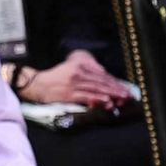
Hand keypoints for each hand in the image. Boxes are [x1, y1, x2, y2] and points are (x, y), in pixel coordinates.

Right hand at [17, 50, 132, 106]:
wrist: (37, 84)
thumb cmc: (56, 77)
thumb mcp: (71, 66)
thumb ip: (87, 70)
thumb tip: (105, 79)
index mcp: (80, 64)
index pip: (101, 74)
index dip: (115, 82)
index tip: (125, 89)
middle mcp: (78, 72)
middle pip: (101, 81)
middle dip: (116, 90)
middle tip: (128, 96)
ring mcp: (73, 83)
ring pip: (96, 89)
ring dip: (111, 95)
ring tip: (121, 100)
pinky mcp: (69, 93)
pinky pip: (86, 96)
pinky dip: (97, 99)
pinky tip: (106, 102)